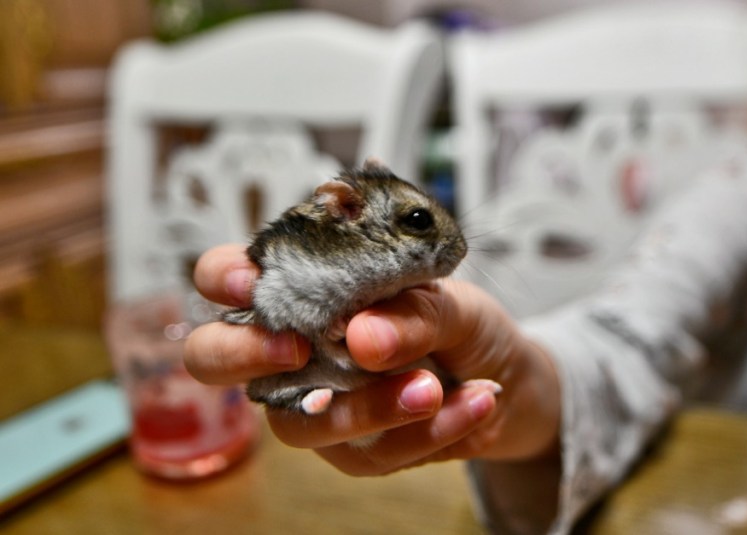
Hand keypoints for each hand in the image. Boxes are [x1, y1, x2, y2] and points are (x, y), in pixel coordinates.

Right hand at [185, 244, 560, 474]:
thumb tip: (361, 338)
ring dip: (372, 408)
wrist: (510, 380)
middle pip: (214, 359)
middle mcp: (294, 351)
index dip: (222, 276)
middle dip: (240, 354)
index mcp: (308, 292)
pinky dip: (428, 433)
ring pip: (301, 422)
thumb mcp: (452, 303)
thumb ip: (411, 311)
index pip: (229, 276)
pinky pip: (373, 454)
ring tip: (434, 390)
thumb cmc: (465, 326)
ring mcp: (316, 405)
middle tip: (296, 350)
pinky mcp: (353, 452)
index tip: (250, 282)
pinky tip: (473, 405)